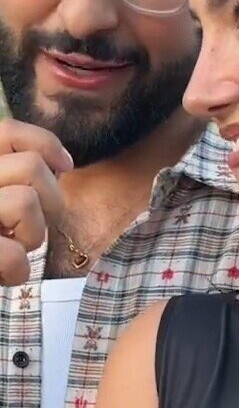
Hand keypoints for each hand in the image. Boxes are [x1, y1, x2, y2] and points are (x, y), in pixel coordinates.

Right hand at [0, 121, 72, 285]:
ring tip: (11, 247)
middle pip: (30, 167)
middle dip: (48, 202)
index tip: (64, 167)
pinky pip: (13, 255)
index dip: (45, 144)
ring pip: (26, 202)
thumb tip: (63, 163)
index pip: (7, 132)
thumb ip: (17, 176)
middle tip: (27, 227)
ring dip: (32, 235)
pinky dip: (17, 271)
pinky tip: (4, 275)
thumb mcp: (3, 200)